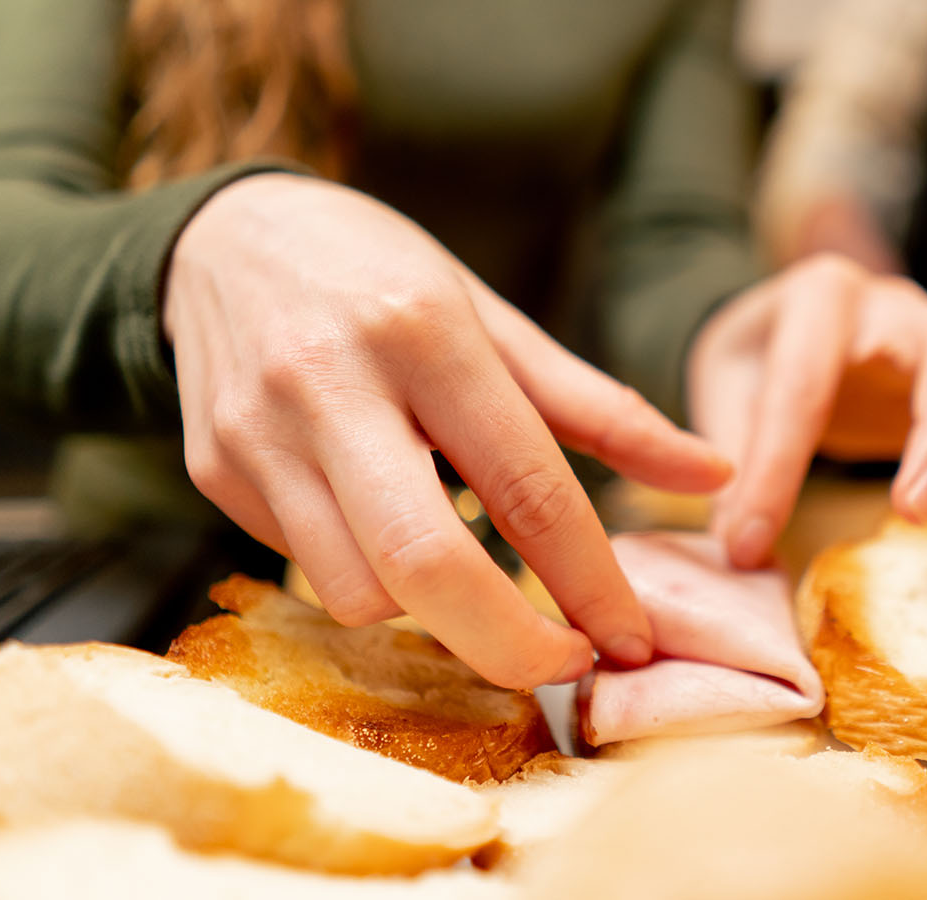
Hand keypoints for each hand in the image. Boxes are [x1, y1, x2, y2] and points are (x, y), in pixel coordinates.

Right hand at [163, 174, 730, 688]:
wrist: (225, 238)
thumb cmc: (385, 278)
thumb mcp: (495, 320)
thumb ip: (602, 408)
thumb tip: (713, 473)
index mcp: (424, 332)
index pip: (525, 484)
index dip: (588, 579)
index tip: (631, 638)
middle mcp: (330, 384)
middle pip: (426, 566)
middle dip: (508, 644)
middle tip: (564, 663)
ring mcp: (257, 434)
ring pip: (357, 590)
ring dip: (428, 607)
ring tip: (455, 557)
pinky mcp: (213, 472)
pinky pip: (307, 567)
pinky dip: (365, 572)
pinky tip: (379, 520)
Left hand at [688, 254, 926, 567]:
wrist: (785, 327)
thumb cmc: (753, 365)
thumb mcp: (722, 392)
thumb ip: (726, 454)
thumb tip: (735, 544)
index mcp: (813, 299)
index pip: (799, 384)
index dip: (773, 470)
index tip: (747, 543)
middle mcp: (888, 302)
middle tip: (914, 513)